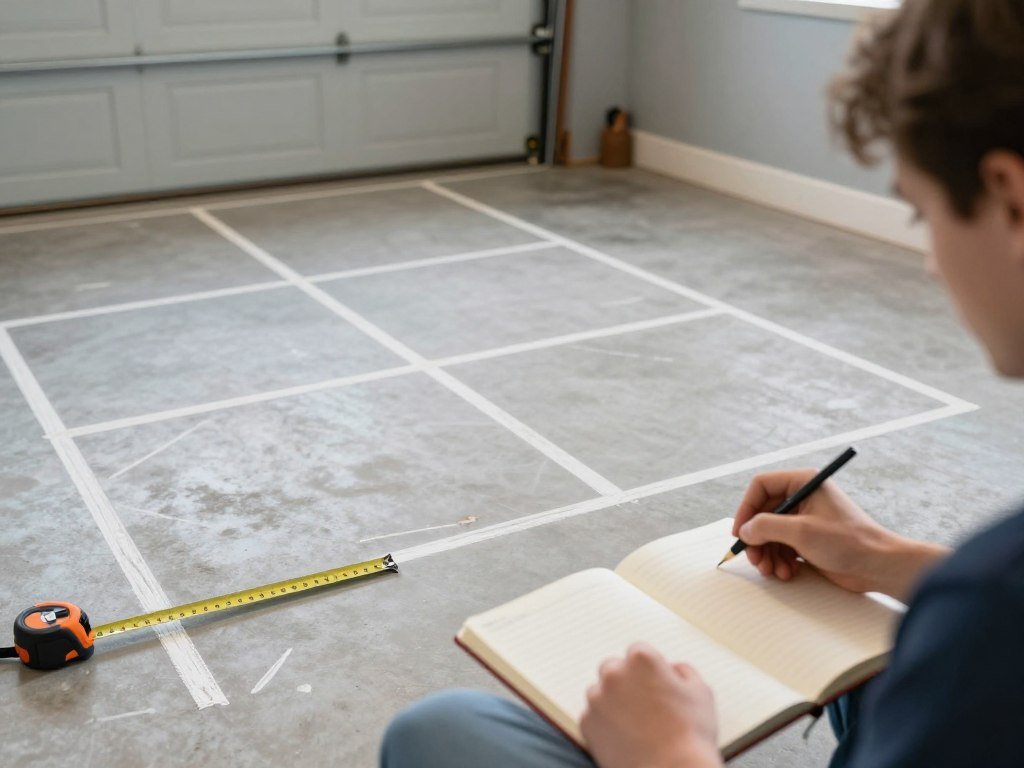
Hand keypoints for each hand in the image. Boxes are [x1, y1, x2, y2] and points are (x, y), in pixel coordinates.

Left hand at [580, 643, 722, 767]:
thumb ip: (684, 671)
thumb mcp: (701, 692)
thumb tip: (673, 668)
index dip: (650, 668)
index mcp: (641, 659)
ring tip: (636, 724)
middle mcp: (614, 674)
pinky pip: (593, 716)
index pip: (638, 651)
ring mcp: (597, 699)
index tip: (657, 684)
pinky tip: (625, 736)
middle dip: (626, 681)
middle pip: (614, 668)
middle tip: (645, 704)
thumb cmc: (691, 735)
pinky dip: (604, 723)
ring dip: (613, 701)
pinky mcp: (587, 723)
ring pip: (601, 692)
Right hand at [734, 469, 948, 599]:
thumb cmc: (849, 542)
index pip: (762, 486)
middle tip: (755, 559)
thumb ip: (767, 527)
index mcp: (804, 483)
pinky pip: (782, 546)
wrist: (879, 566)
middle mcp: (803, 498)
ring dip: (767, 553)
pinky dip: (779, 560)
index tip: (741, 531)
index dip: (747, 508)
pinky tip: (786, 573)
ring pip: (771, 533)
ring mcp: (806, 519)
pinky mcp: (809, 539)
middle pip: (763, 513)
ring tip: (772, 570)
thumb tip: (745, 530)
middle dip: (757, 539)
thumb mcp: (801, 531)